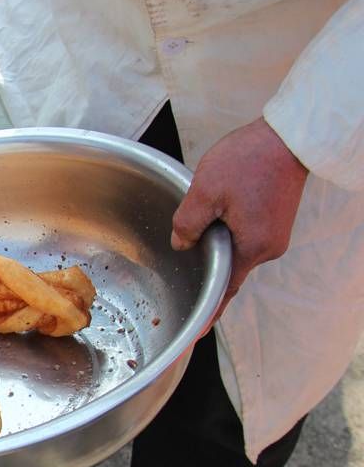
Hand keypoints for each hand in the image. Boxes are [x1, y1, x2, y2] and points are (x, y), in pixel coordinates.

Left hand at [170, 117, 308, 319]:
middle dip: (205, 269)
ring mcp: (274, 234)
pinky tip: (213, 219)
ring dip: (215, 245)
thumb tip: (180, 245)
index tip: (196, 330)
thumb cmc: (249, 160)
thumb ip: (188, 224)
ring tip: (196, 230)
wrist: (287, 136)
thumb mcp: (205, 192)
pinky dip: (226, 233)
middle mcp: (268, 247)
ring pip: (235, 251)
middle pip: (228, 270)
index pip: (225, 290)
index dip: (209, 311)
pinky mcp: (274, 220)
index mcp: (252, 247)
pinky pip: (245, 236)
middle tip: (179, 268)